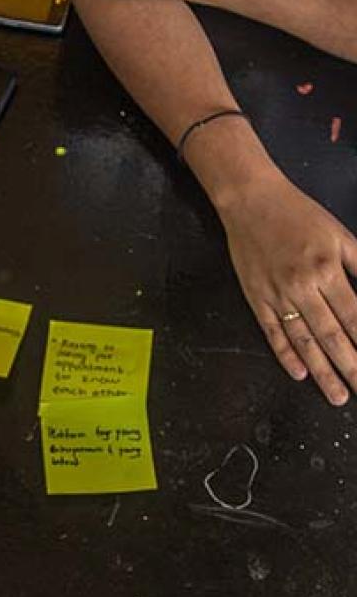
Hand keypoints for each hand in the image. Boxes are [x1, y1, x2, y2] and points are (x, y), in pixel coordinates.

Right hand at [219, 174, 356, 404]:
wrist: (249, 201)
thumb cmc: (298, 215)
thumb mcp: (340, 235)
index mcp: (327, 270)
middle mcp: (302, 288)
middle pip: (333, 336)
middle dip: (352, 367)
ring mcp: (276, 296)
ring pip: (304, 340)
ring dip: (322, 371)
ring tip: (337, 394)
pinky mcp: (256, 297)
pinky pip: (272, 331)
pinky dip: (285, 353)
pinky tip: (298, 372)